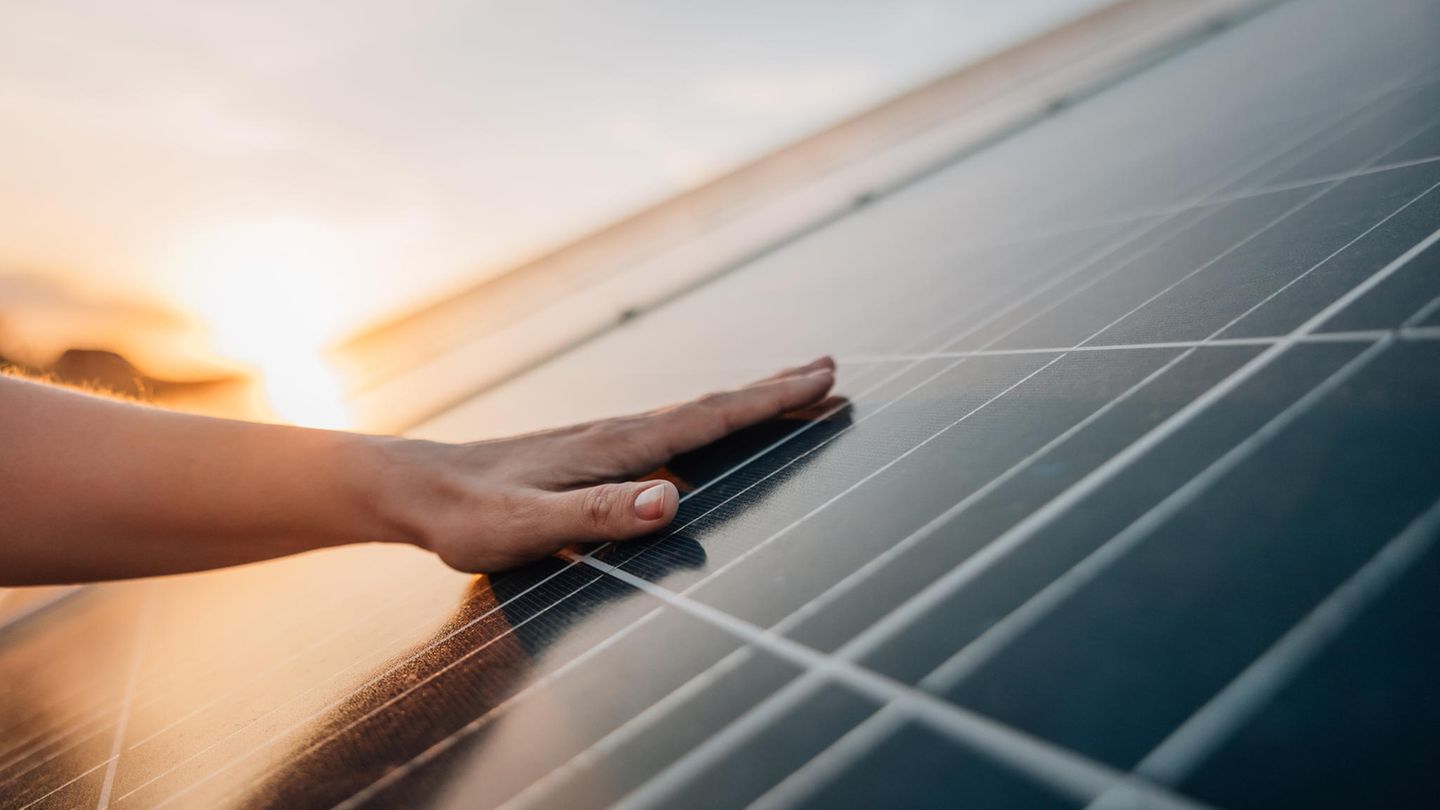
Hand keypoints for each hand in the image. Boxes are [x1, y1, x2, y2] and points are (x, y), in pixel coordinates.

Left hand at [379, 357, 835, 572]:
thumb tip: (672, 499)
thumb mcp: (529, 526)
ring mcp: (602, 440)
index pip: (708, 419)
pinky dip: (704, 423)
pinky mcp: (588, 454)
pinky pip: (666, 431)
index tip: (821, 379)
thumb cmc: (469, 515)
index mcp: (615, 448)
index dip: (768, 401)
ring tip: (786, 392)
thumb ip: (599, 514)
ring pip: (690, 416)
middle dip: (773, 390)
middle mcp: (616, 434)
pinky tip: (702, 432)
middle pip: (710, 407)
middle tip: (829, 370)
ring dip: (744, 403)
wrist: (415, 489)